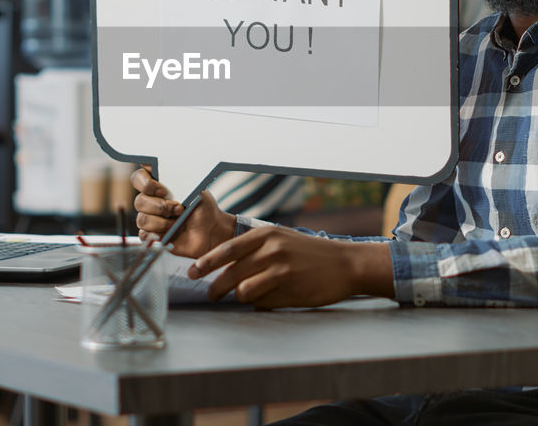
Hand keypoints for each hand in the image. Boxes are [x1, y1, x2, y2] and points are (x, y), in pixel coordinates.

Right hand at [132, 165, 235, 257]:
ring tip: (178, 222)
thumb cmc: (202, 207)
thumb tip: (165, 161)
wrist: (210, 230)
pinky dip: (159, 233)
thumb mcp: (195, 187)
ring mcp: (150, 218)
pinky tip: (172, 231)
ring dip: (162, 222)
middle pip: (139, 201)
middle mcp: (151, 200)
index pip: (138, 178)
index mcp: (158, 184)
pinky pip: (144, 235)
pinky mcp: (151, 235)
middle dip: (159, 206)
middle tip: (178, 208)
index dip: (145, 183)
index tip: (162, 190)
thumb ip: (179, 176)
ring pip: (142, 219)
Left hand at [190, 226, 393, 308]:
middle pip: (229, 273)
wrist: (346, 263)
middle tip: (210, 295)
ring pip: (242, 290)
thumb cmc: (310, 253)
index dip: (205, 263)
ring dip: (239, 297)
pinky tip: (268, 299)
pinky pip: (260, 301)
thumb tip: (224, 268)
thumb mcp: (282, 239)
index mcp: (265, 234)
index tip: (192, 272)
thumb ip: (255, 250)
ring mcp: (279, 268)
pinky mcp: (288, 286)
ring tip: (246, 297)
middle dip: (215, 287)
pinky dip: (258, 303)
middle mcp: (270, 248)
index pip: (226, 249)